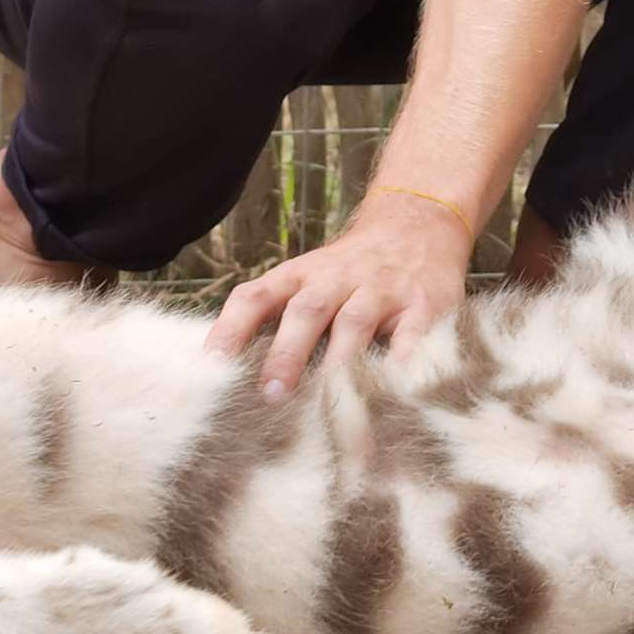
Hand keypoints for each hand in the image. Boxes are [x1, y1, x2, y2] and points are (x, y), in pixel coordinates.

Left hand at [200, 193, 472, 400]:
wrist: (418, 224)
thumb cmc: (350, 272)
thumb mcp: (309, 281)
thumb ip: (277, 321)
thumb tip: (230, 377)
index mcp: (299, 276)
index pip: (256, 296)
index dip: (231, 328)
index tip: (211, 366)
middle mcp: (336, 279)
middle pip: (306, 311)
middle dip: (287, 354)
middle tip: (271, 396)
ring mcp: (380, 290)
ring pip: (354, 323)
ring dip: (339, 365)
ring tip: (328, 408)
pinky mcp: (422, 304)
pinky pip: (411, 334)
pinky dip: (401, 362)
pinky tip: (392, 392)